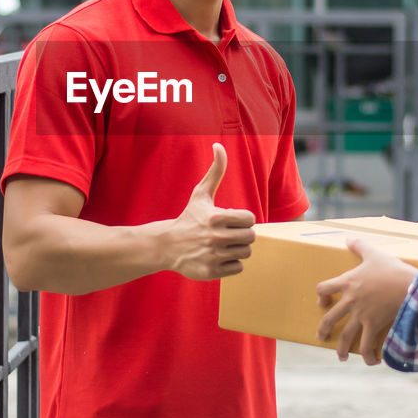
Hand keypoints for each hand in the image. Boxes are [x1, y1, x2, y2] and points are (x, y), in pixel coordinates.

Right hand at [164, 143, 256, 280]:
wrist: (166, 246)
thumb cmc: (189, 218)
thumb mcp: (201, 194)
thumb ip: (215, 171)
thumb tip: (219, 145)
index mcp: (217, 218)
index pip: (250, 219)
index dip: (242, 219)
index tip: (230, 220)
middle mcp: (216, 238)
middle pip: (250, 237)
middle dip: (241, 234)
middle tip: (227, 234)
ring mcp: (214, 256)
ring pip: (245, 253)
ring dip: (237, 249)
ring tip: (223, 245)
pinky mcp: (212, 272)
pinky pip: (237, 268)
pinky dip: (230, 264)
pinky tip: (218, 256)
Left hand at [316, 237, 417, 364]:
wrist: (409, 286)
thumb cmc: (392, 268)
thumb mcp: (374, 253)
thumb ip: (360, 246)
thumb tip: (349, 238)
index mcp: (347, 282)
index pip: (323, 289)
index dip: (321, 296)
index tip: (322, 303)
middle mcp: (351, 301)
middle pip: (329, 318)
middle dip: (324, 329)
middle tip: (322, 337)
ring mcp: (361, 315)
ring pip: (346, 336)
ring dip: (342, 349)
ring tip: (341, 357)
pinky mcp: (374, 325)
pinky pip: (367, 344)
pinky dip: (369, 355)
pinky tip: (372, 361)